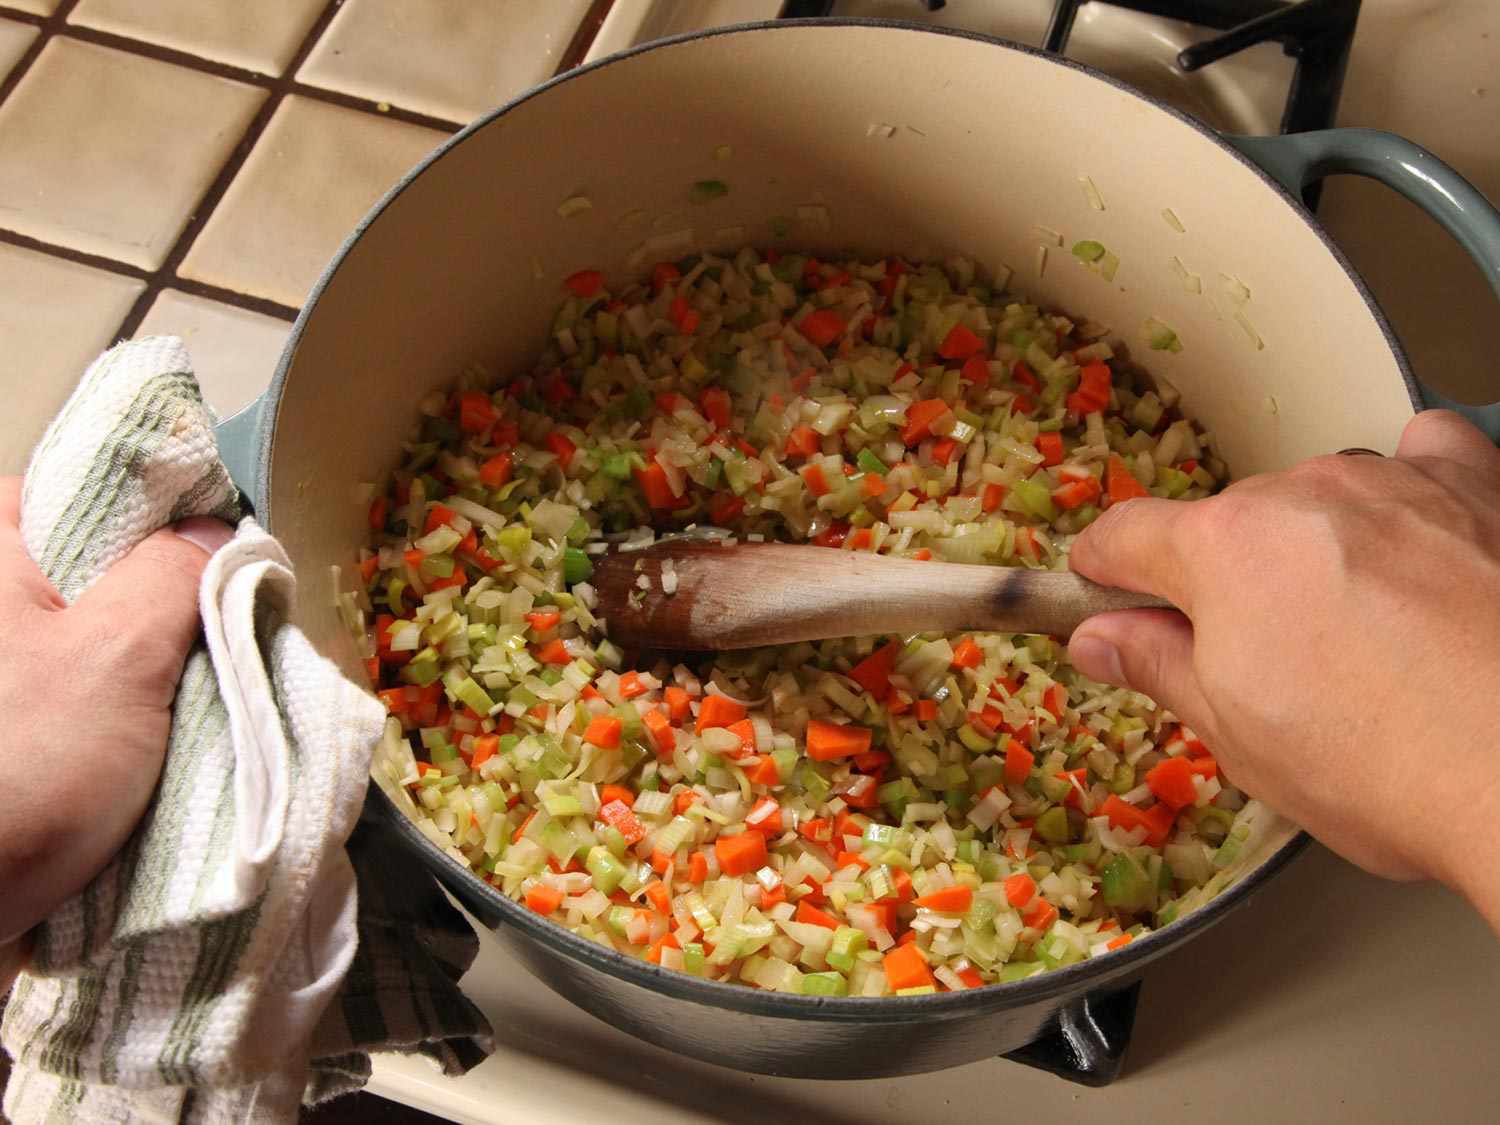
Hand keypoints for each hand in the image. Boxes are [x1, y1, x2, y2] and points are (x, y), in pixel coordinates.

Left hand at [0, 477, 233, 961]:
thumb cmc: (12, 772)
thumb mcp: (116, 655)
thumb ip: (175, 575)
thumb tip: (213, 529)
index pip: (91, 486)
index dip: (169, 513)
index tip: (226, 558)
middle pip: (99, 567)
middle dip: (170, 605)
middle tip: (225, 641)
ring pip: (98, 640)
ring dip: (155, 673)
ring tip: (200, 706)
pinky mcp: (7, 735)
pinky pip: (81, 701)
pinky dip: (126, 721)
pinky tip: (159, 753)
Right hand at [1067, 411, 1499, 930]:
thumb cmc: (1384, 766)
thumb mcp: (1238, 737)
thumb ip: (1159, 666)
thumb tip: (1099, 638)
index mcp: (1222, 548)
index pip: (1126, 535)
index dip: (1102, 570)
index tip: (1103, 592)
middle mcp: (1303, 493)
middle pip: (1231, 523)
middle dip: (1230, 579)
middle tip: (1263, 660)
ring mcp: (1397, 483)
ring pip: (1323, 497)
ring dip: (1319, 543)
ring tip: (1364, 626)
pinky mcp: (1481, 490)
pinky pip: (1427, 457)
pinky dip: (1413, 488)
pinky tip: (1424, 540)